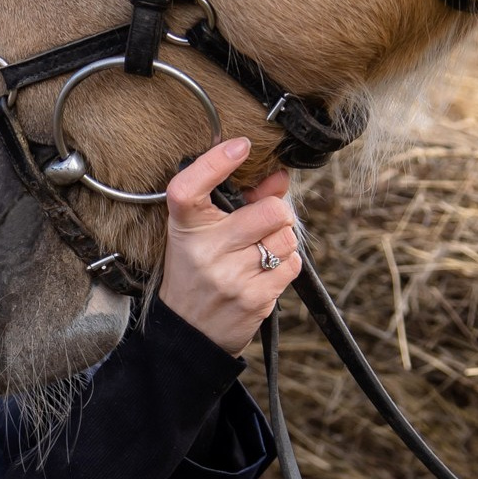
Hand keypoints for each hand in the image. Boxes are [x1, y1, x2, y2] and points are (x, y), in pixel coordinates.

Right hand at [158, 136, 300, 354]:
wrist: (189, 332)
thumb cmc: (197, 272)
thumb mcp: (203, 233)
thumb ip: (241, 201)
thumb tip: (281, 178)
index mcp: (184, 227)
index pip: (189, 187)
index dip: (216, 161)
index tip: (240, 146)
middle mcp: (204, 250)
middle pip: (271, 211)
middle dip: (277, 214)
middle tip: (264, 224)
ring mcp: (230, 276)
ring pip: (286, 238)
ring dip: (281, 241)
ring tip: (260, 252)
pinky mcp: (254, 299)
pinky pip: (292, 265)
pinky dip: (285, 265)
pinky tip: (264, 272)